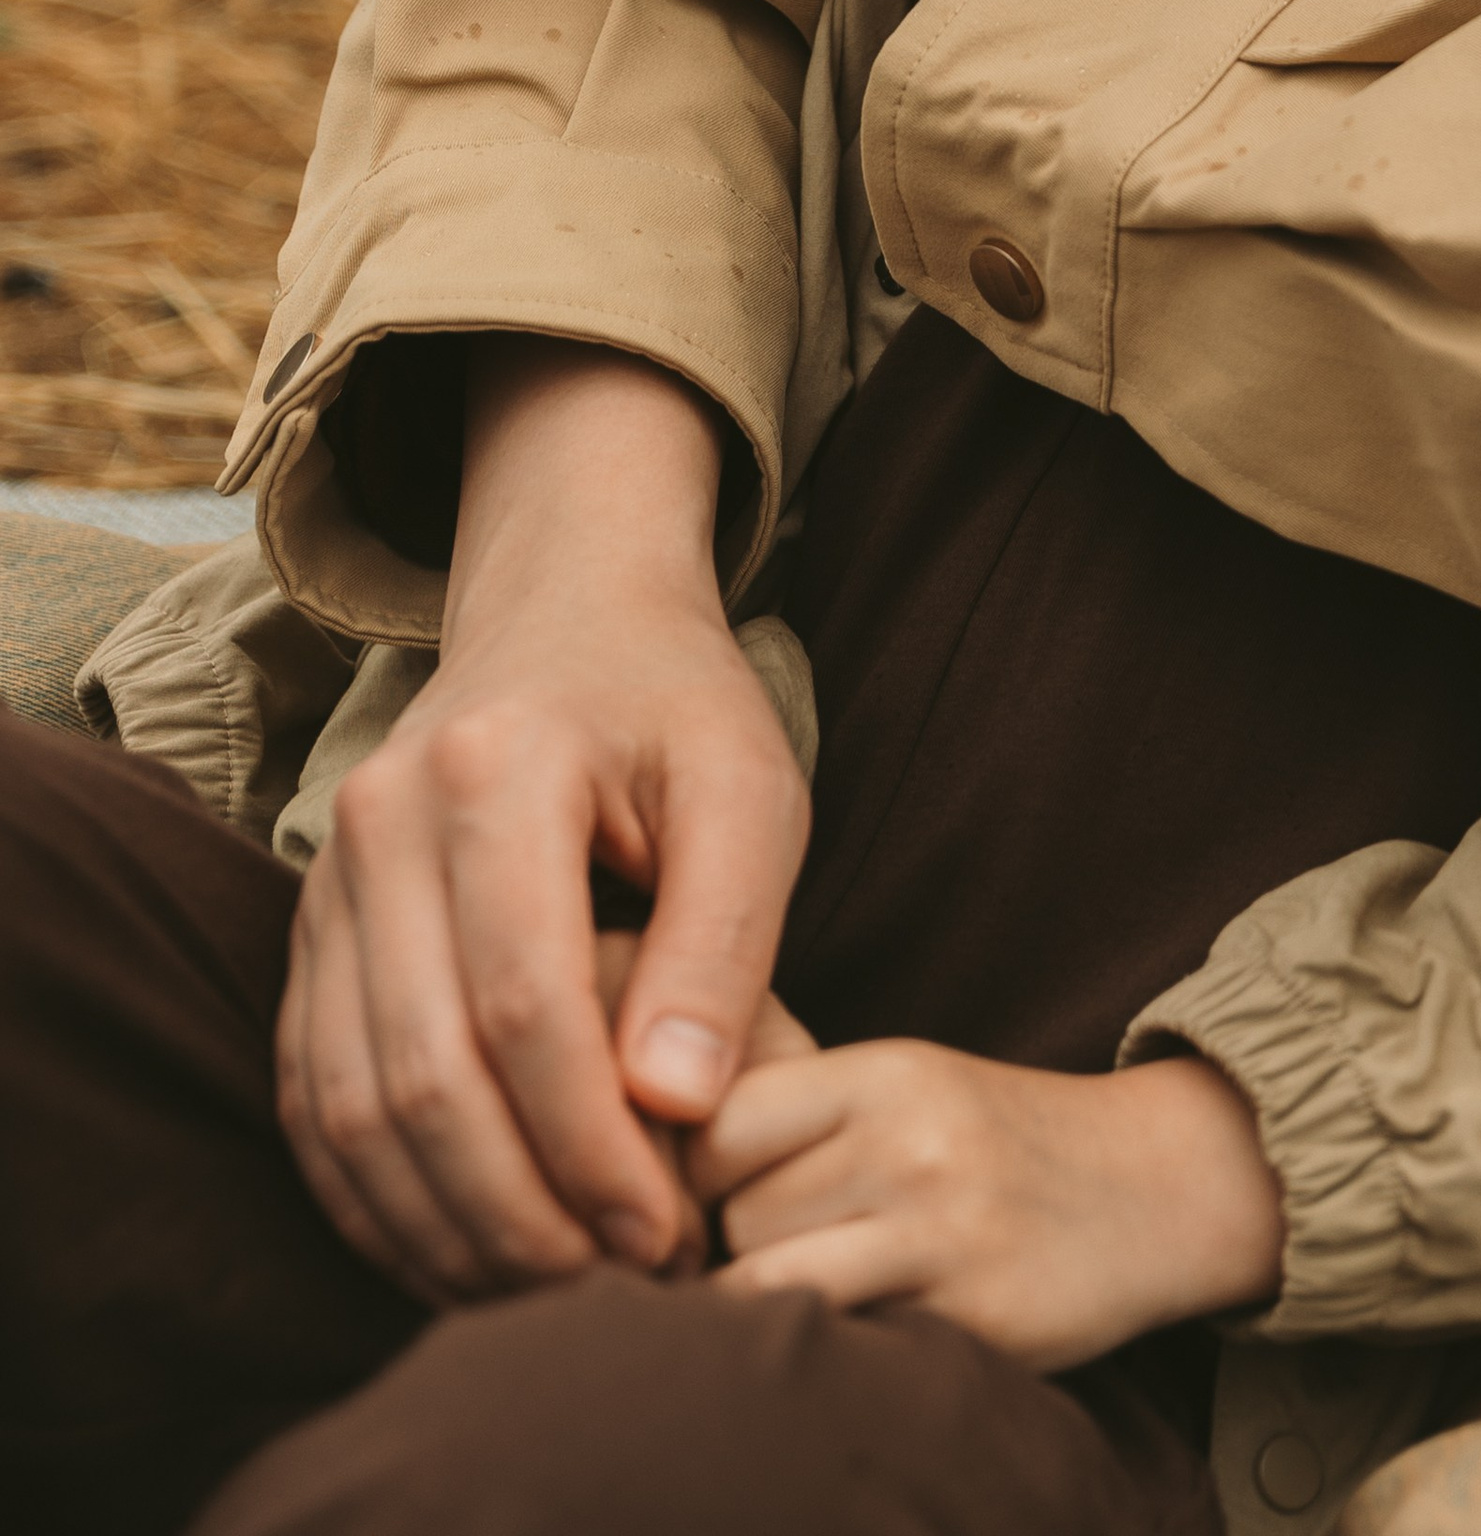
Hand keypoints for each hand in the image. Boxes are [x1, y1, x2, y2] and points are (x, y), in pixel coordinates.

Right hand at [277, 343, 809, 1303]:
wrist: (567, 614)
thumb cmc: (677, 709)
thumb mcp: (749, 792)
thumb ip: (724, 939)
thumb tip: (680, 1107)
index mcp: (493, 770)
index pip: (524, 1009)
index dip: (594, 1150)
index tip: (671, 1232)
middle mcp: (380, 823)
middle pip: (424, 1078)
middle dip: (522, 1217)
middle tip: (619, 1285)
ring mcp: (325, 880)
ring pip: (351, 1112)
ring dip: (447, 1231)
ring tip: (553, 1290)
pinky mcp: (306, 935)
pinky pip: (312, 1101)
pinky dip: (377, 1202)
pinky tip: (465, 1253)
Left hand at [691, 1025, 1286, 1368]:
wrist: (1150, 1187)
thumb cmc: (991, 1141)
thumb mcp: (903, 1086)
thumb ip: (794, 1109)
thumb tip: (643, 1154)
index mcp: (886, 1072)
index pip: (722, 1120)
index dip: (698, 1169)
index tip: (714, 1195)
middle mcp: (911, 1141)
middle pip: (736, 1214)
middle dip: (733, 1243)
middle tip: (770, 1250)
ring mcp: (944, 1233)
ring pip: (771, 1285)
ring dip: (769, 1304)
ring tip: (805, 1294)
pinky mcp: (973, 1317)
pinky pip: (843, 1346)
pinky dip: (826, 1350)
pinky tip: (851, 1337)